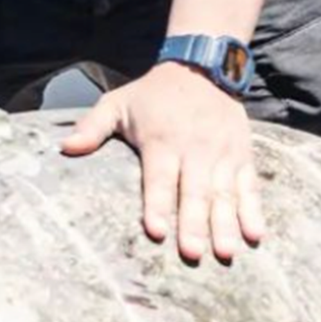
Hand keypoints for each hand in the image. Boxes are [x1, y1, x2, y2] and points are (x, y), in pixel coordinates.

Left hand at [60, 64, 263, 262]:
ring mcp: (222, 153)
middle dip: (193, 224)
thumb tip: (64, 148)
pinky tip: (256, 235)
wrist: (202, 66)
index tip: (156, 231)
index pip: (159, 178)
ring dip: (225, 224)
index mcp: (161, 140)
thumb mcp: (117, 103)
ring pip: (224, 194)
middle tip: (192, 254)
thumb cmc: (153, 94)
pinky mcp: (242, 155)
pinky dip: (254, 211)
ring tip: (225, 253)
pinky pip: (249, 186)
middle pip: (194, 192)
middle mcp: (195, 149)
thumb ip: (92, 127)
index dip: (157, 204)